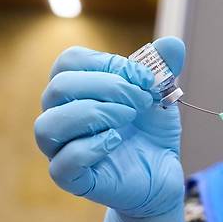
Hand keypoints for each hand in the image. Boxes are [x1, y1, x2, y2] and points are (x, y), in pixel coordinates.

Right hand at [35, 37, 186, 221]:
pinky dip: (91, 147)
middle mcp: (60, 115)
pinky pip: (63, 163)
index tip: (146, 78)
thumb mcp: (160, 94)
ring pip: (48, 124)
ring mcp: (61, 148)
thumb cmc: (150, 129)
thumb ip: (163, 68)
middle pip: (59, 87)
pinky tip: (116, 140)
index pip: (70, 61)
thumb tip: (173, 43)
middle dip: (108, 86)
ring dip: (95, 113)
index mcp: (76, 89)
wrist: (162, 172)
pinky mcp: (72, 178)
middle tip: (141, 100)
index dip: (109, 63)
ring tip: (128, 117)